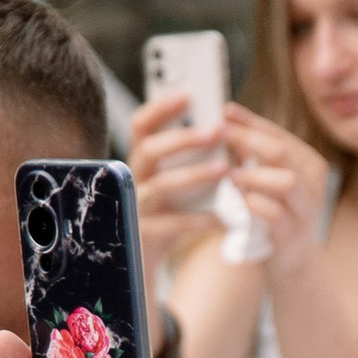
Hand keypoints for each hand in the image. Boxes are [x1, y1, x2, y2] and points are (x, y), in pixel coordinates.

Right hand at [126, 86, 232, 280]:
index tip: (188, 96)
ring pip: (159, 185)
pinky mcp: (144, 234)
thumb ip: (190, 160)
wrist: (142, 261)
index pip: (141, 125)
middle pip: (149, 150)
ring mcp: (135, 207)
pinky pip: (170, 224)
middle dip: (183, 138)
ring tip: (224, 169)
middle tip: (216, 131)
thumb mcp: (175, 182)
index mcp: (141, 161)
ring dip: (193, 174)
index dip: (160, 107)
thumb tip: (223, 131)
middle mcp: (133, 180)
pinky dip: (198, 220)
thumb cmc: (166, 214)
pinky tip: (222, 219)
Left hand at [218, 106, 333, 278]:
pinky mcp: (292, 234)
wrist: (293, 261)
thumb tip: (225, 122)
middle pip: (282, 152)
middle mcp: (312, 183)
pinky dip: (253, 204)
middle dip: (248, 138)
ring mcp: (305, 209)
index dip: (252, 121)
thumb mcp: (266, 179)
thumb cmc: (276, 213)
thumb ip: (251, 154)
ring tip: (231, 175)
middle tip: (219, 131)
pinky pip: (274, 215)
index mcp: (308, 163)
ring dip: (254, 175)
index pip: (279, 134)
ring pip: (286, 181)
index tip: (226, 110)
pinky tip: (238, 200)